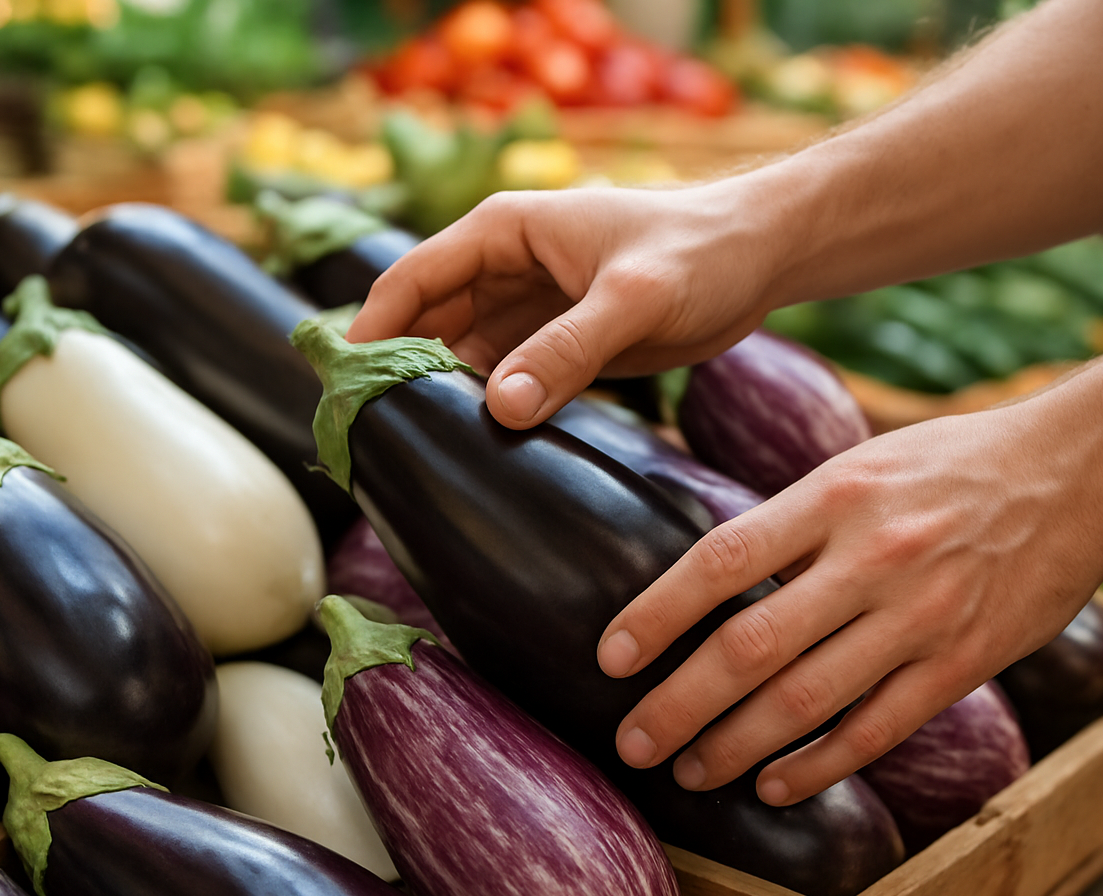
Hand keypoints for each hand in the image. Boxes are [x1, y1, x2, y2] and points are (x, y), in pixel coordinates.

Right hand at [346, 182, 782, 427]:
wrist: (760, 257)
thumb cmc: (701, 252)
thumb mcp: (636, 298)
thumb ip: (569, 349)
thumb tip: (501, 407)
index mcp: (504, 233)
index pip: (412, 280)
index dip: (371, 330)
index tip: (342, 389)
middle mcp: (503, 270)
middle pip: (425, 324)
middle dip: (398, 374)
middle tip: (369, 440)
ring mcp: (527, 310)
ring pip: (459, 359)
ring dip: (440, 399)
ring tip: (413, 456)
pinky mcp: (556, 346)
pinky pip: (502, 381)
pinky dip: (484, 411)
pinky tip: (470, 451)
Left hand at [603, 402, 1102, 805]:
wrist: (1079, 471)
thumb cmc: (951, 463)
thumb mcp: (860, 464)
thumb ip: (791, 521)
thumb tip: (708, 577)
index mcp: (833, 495)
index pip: (722, 561)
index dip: (658, 614)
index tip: (612, 656)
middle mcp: (871, 557)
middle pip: (752, 647)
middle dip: (680, 705)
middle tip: (632, 742)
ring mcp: (920, 615)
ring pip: (807, 700)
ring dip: (735, 746)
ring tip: (689, 771)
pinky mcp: (965, 661)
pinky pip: (877, 728)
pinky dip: (818, 764)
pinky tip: (773, 785)